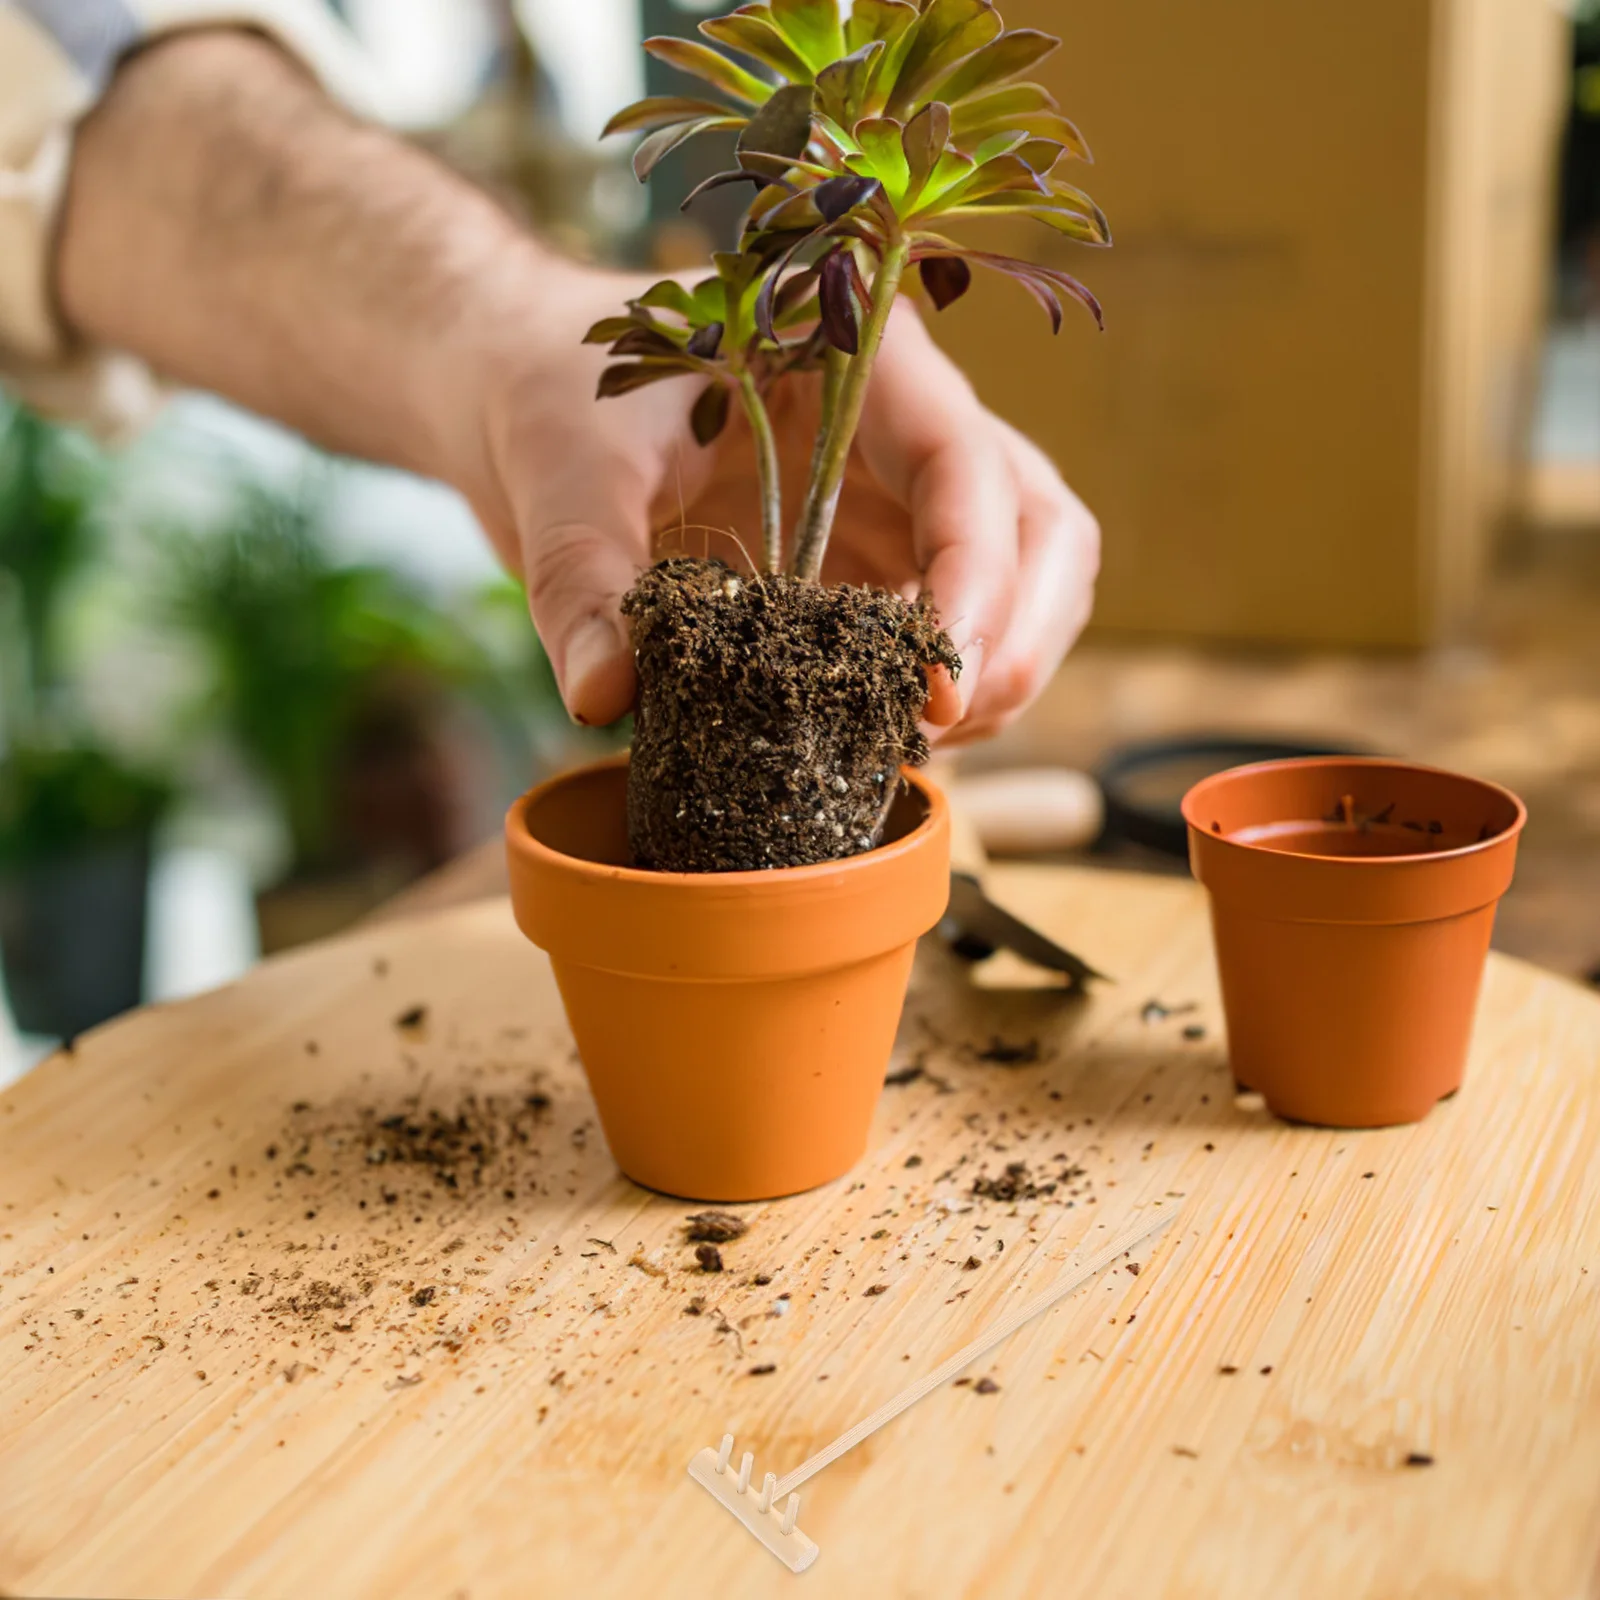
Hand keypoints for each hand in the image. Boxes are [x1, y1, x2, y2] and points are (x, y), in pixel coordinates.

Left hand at [467, 266, 1099, 741]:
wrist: (525, 381)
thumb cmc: (549, 386)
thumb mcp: (557, 469)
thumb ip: (580, 578)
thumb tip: (604, 695)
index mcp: (852, 354)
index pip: (964, 460)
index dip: (976, 578)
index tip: (936, 689)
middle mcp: (902, 419)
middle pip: (1037, 523)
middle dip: (1016, 637)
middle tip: (935, 726)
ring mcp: (897, 491)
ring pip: (1028, 576)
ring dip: (1001, 670)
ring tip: (910, 740)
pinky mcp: (872, 554)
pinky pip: (952, 622)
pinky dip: (943, 686)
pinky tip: (881, 733)